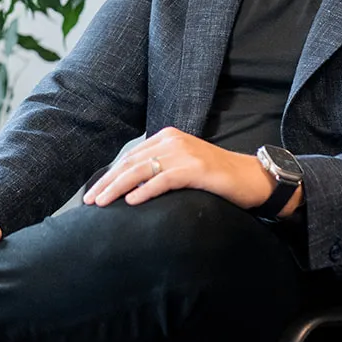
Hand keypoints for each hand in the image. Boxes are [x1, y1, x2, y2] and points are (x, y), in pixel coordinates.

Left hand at [82, 126, 284, 210]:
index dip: (109, 175)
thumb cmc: (216, 177)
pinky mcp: (196, 168)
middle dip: (107, 182)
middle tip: (90, 201)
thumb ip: (160, 169)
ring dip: (118, 187)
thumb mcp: (183, 167)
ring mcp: (184, 153)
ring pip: (142, 170)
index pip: (130, 157)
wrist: (252, 177)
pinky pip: (164, 179)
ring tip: (102, 203)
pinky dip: (146, 190)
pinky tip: (132, 201)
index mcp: (167, 137)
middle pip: (130, 162)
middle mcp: (172, 140)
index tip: (93, 192)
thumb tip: (131, 187)